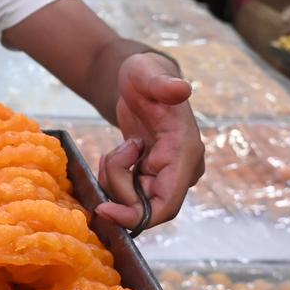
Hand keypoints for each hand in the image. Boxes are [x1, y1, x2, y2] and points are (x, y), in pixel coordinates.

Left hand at [95, 53, 204, 230]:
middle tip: (109, 155)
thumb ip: (162, 84)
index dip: (137, 216)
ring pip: (135, 200)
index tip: (105, 210)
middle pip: (145, 205)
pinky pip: (130, 192)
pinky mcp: (154, 174)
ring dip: (115, 180)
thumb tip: (182, 89)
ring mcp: (169, 173)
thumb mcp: (146, 73)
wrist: (140, 78)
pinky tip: (115, 154)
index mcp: (185, 152)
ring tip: (115, 148)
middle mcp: (182, 168)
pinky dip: (115, 178)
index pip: (167, 203)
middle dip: (119, 188)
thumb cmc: (144, 73)